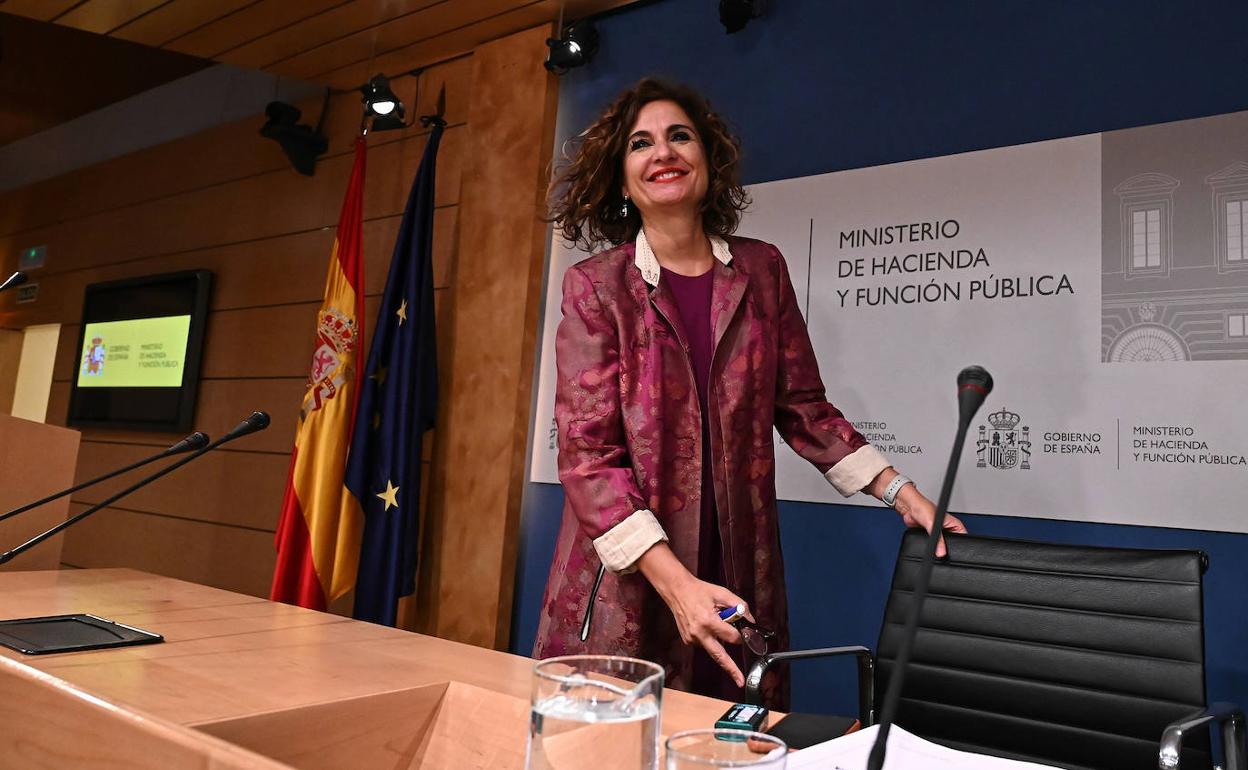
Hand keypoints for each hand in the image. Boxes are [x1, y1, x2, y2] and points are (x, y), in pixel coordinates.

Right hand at [636, 543, 751, 686]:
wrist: (677, 591)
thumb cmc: (700, 591)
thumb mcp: (722, 593)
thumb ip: (740, 606)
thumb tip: (751, 621)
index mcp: (708, 621)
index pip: (732, 637)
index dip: (741, 634)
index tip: (745, 632)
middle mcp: (699, 634)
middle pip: (720, 656)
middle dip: (731, 669)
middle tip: (740, 681)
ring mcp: (692, 639)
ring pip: (713, 648)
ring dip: (719, 641)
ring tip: (711, 620)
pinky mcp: (687, 641)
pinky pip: (705, 644)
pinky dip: (710, 638)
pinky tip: (704, 624)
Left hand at [894, 484, 966, 557]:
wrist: (910, 508)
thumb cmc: (923, 507)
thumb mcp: (933, 524)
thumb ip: (938, 539)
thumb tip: (941, 551)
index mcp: (954, 524)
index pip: (962, 537)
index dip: (959, 544)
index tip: (953, 551)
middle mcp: (948, 529)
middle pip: (951, 543)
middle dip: (946, 548)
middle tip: (941, 549)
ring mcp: (939, 534)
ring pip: (942, 546)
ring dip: (937, 547)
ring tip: (933, 544)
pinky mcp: (931, 536)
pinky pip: (933, 545)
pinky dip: (930, 546)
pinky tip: (928, 545)